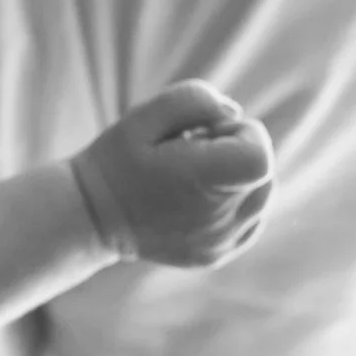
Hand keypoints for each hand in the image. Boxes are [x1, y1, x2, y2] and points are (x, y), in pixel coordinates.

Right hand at [71, 79, 273, 266]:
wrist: (92, 216)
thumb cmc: (117, 160)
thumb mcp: (143, 115)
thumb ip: (194, 100)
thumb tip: (234, 114)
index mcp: (203, 182)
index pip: (259, 154)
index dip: (242, 133)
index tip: (207, 131)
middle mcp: (219, 220)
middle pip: (264, 174)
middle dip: (237, 152)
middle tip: (193, 149)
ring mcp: (220, 243)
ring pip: (260, 199)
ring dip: (239, 178)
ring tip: (193, 174)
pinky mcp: (216, 255)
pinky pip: (250, 222)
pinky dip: (236, 204)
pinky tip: (199, 196)